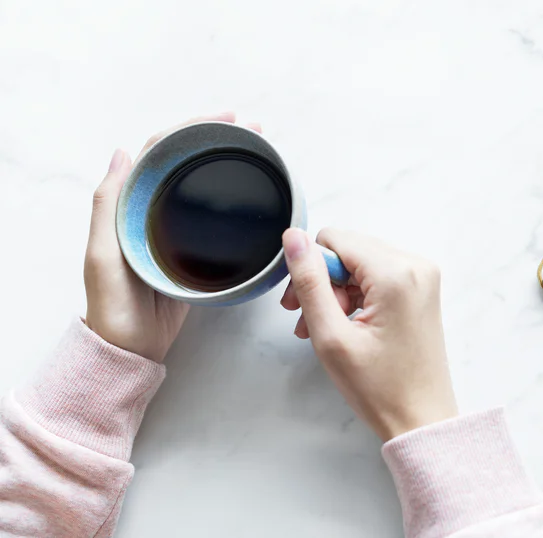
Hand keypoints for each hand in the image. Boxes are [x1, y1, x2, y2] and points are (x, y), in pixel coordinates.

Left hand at [84, 112, 262, 361]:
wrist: (132, 347)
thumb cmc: (113, 302)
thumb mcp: (104, 252)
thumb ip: (108, 204)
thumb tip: (123, 151)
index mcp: (132, 204)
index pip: (161, 153)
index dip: (191, 129)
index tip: (226, 119)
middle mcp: (155, 210)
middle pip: (188, 164)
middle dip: (219, 142)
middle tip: (255, 131)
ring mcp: (177, 230)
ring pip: (203, 187)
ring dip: (229, 166)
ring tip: (261, 153)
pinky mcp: (196, 251)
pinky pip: (215, 218)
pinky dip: (232, 201)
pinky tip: (253, 197)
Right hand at [280, 228, 457, 440]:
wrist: (422, 418)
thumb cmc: (380, 388)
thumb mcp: (331, 336)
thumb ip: (310, 281)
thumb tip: (294, 238)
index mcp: (396, 273)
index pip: (335, 239)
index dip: (310, 269)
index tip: (301, 305)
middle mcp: (416, 265)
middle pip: (348, 249)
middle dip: (323, 281)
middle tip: (311, 321)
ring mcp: (423, 276)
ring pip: (361, 262)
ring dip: (338, 291)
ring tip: (328, 329)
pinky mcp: (422, 289)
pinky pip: (378, 275)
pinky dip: (357, 295)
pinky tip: (347, 324)